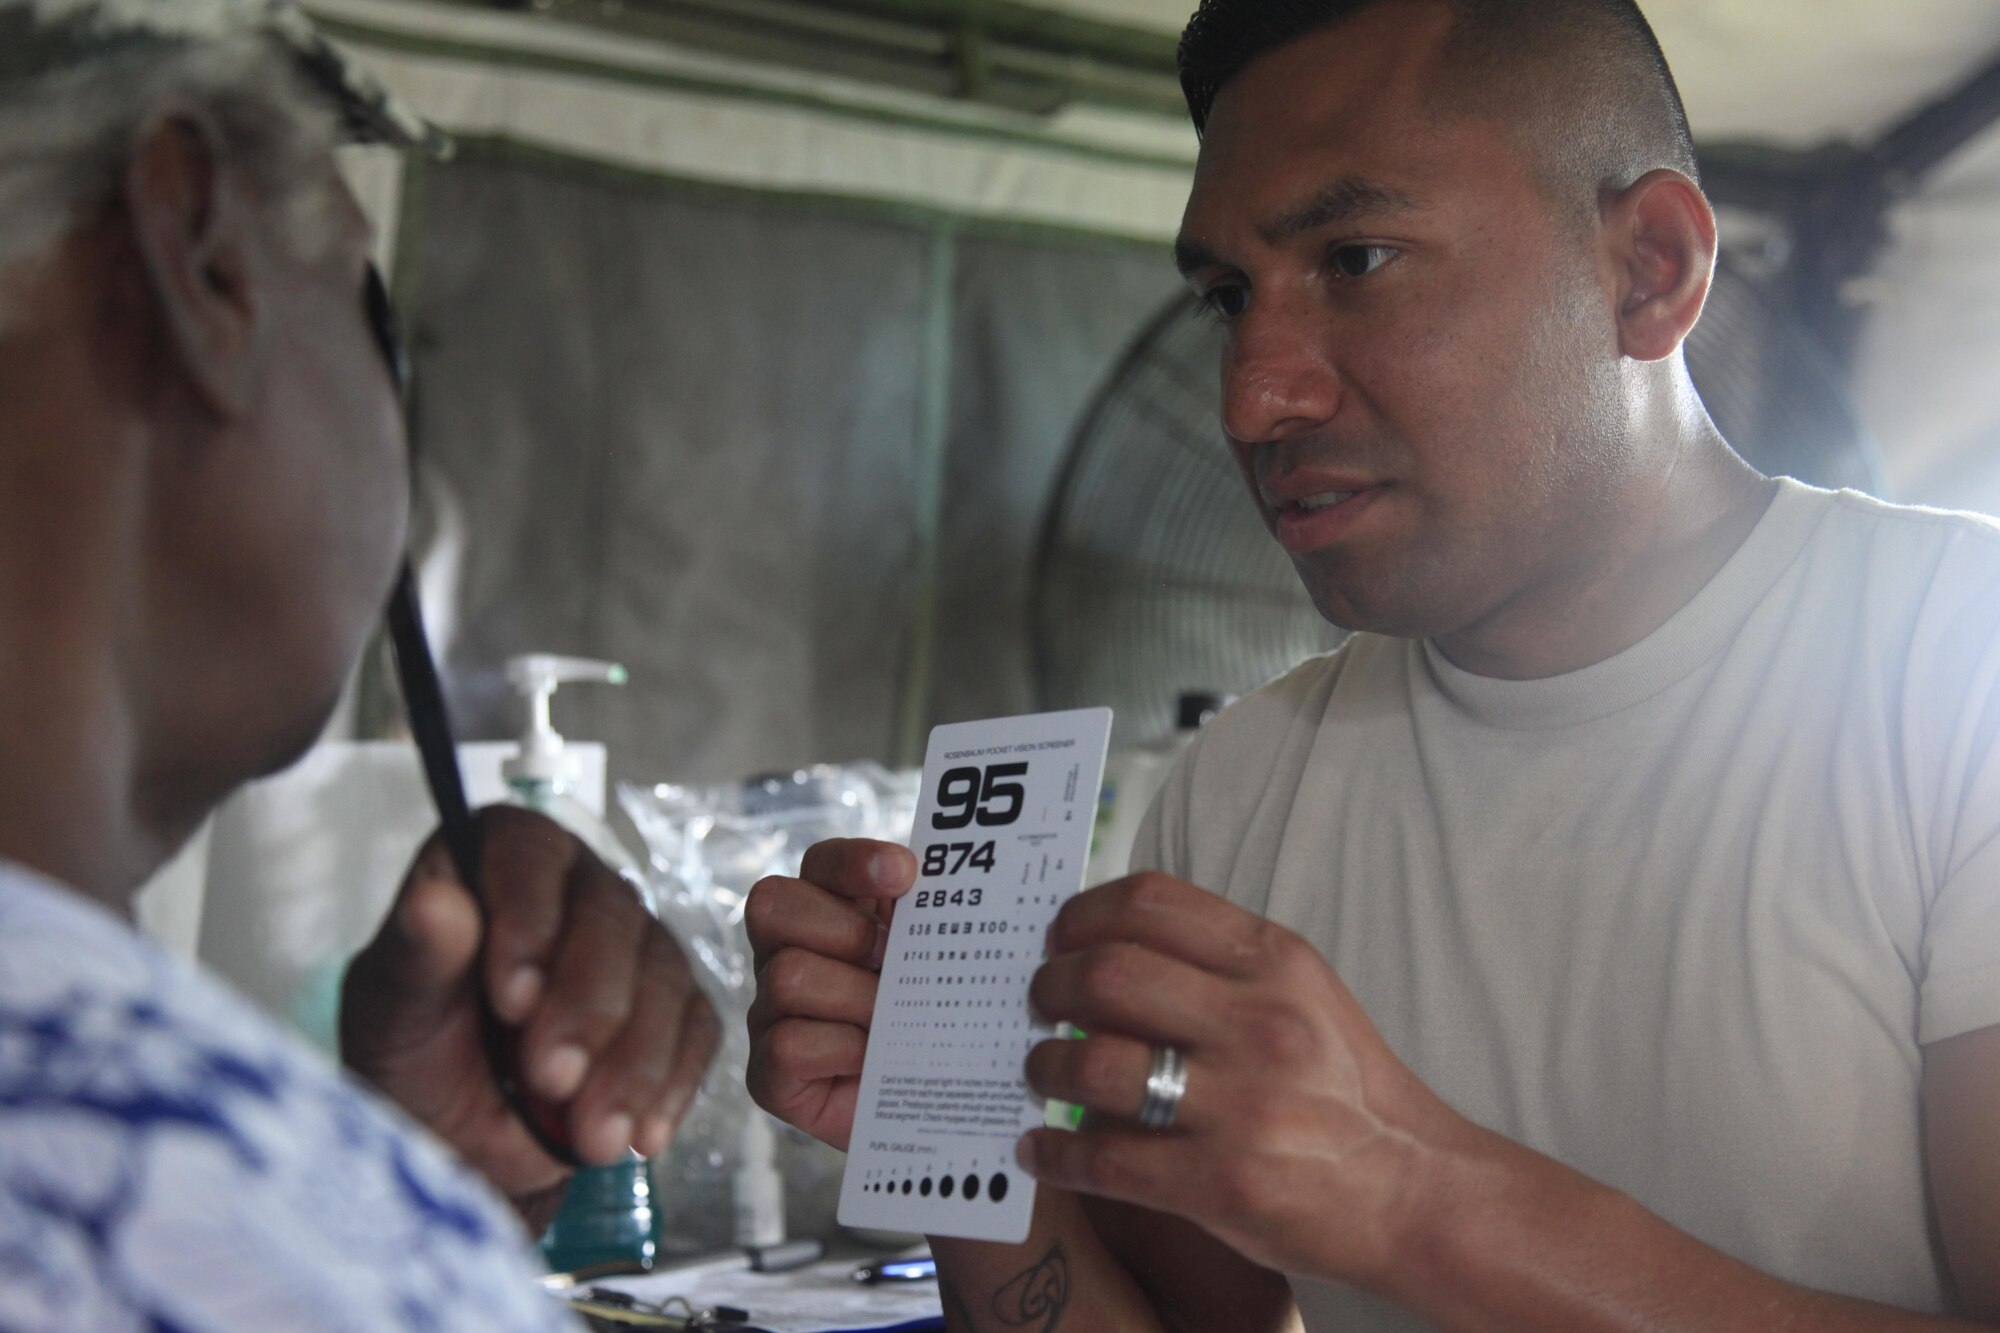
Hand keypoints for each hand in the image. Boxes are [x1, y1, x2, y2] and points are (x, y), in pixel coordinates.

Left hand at [341, 805, 719, 1215]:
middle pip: (612, 917)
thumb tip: (435, 903)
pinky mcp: (675, 1005)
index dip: (529, 918)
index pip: (530, 853)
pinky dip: (672, 1084)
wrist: (457, 1140)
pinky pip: (698, 1030)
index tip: (511, 1000)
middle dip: (587, 1006)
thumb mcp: (392, 1014)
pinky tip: (641, 1135)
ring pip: (664, 976)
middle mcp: (577, 886)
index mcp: (499, 858)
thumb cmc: (411, 1055)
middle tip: (551, 1079)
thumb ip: (415, 958)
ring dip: (634, 1061)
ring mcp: (634, 944)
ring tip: (595, 1135)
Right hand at [744, 837, 914, 1150]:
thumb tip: (963, 880)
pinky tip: (872, 1060)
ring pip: (787, 975)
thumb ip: (935, 915)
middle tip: (891, 959)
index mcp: (830, 913)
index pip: (820, 863)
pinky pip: (787, 1044)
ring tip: (894, 1019)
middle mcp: (787, 953)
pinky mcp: (768, 1075)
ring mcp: (770, 1013)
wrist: (941, 1110)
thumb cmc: (937, 1022)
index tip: (906, 874)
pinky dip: (841, 1050)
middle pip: (773, 905)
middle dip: (844, 929)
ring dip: (855, 997)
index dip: (854, 862)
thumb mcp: (938, 959)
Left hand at [1016, 872, 1469, 1289]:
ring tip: (1043, 1070)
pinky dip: (1056, 1154)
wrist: (1414, 1188)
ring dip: (1046, 1065)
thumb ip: (1218, 967)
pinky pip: (1104, 1161)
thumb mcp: (1301, 995)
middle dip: (1051, 986)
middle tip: (1040, 1003)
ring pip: (1095, 1063)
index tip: (1060, 936)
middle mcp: (1258, 1023)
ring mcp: (1240, 1105)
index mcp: (1276, 963)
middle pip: (1108, 975)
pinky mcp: (1222, 1182)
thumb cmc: (1346, 1088)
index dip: (1082, 914)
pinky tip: (1040, 1150)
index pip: (1150, 903)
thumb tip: (1106, 953)